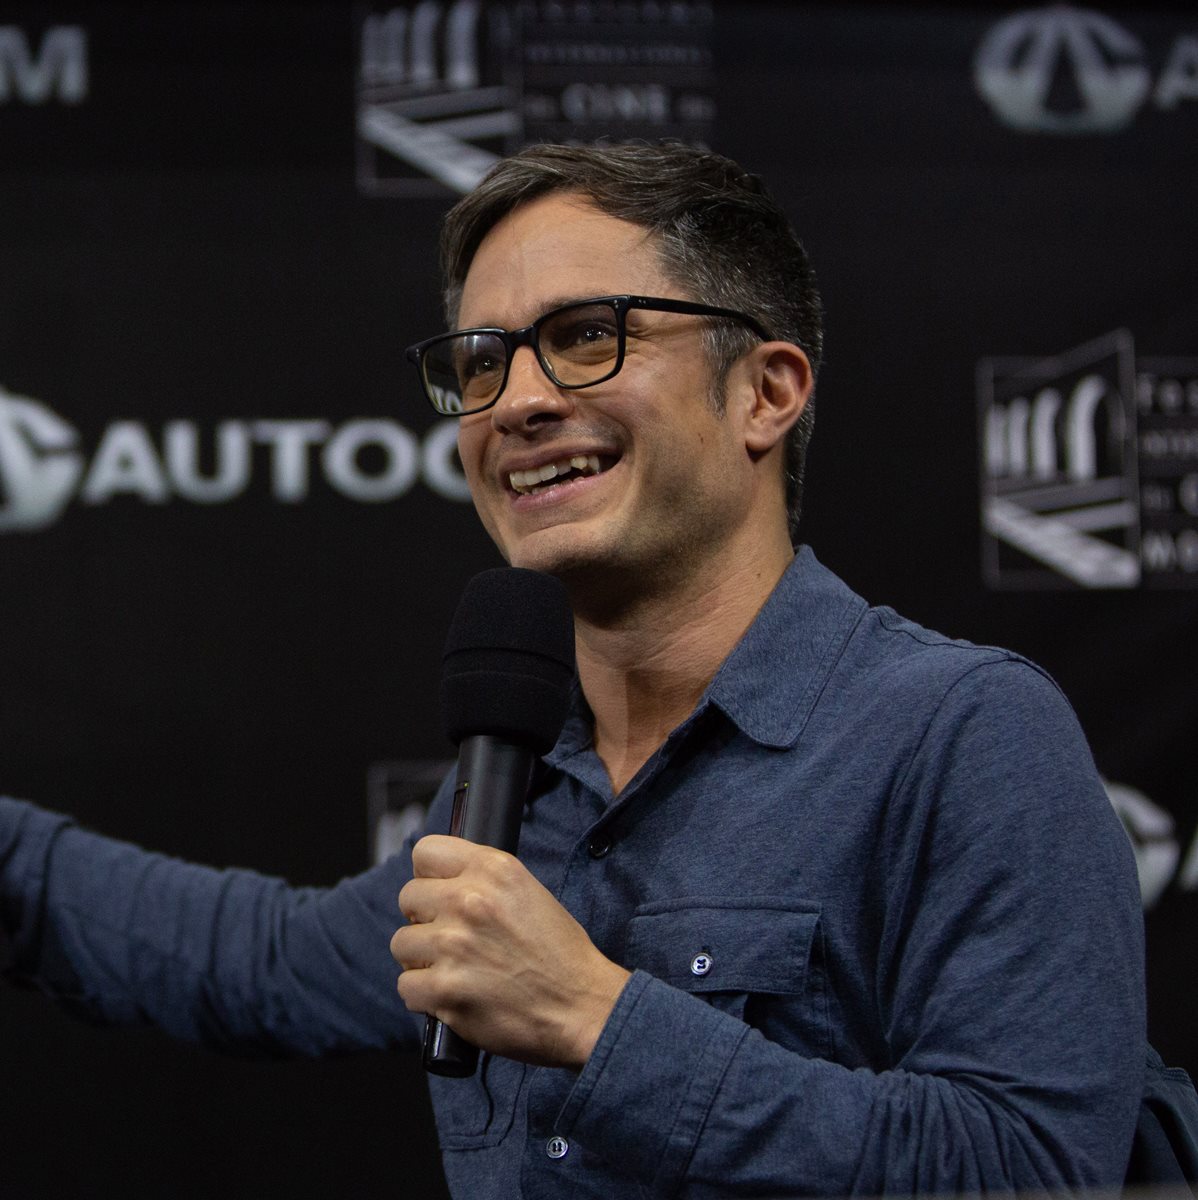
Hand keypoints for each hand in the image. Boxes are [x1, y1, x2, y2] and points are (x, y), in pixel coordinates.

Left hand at [391, 835, 630, 1069]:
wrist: (582, 1005)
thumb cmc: (560, 954)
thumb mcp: (528, 891)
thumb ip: (484, 881)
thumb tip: (441, 883)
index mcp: (493, 869)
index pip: (425, 852)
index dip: (429, 876)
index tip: (438, 894)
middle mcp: (469, 900)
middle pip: (408, 898)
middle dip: (424, 919)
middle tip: (449, 938)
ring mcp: (454, 945)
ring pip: (402, 943)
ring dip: (422, 959)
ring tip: (454, 969)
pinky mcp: (445, 989)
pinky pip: (406, 986)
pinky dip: (424, 996)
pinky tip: (451, 996)